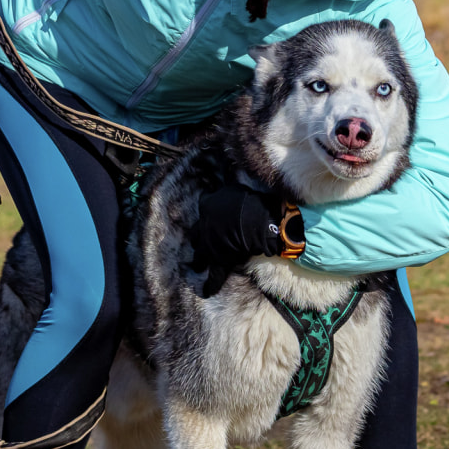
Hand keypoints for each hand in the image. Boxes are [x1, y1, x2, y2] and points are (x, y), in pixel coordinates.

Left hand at [185, 186, 301, 296]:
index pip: (205, 204)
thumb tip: (227, 157)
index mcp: (208, 205)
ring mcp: (210, 245)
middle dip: (197, 238)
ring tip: (195, 266)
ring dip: (198, 260)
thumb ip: (230, 179)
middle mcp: (204, 226)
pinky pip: (213, 277)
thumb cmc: (248, 201)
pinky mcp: (219, 262)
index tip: (208, 210)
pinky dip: (210, 285)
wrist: (253, 221)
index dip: (208, 208)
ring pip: (200, 255)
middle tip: (196, 243)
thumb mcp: (235, 184)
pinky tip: (206, 291)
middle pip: (197, 233)